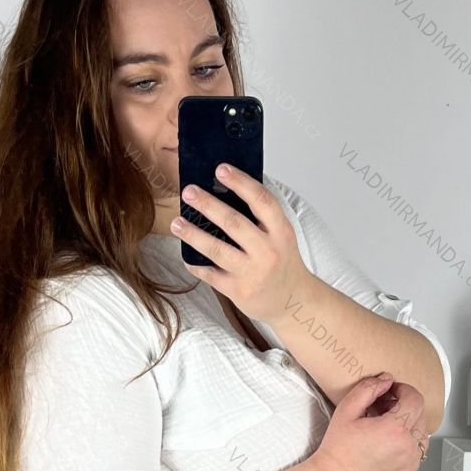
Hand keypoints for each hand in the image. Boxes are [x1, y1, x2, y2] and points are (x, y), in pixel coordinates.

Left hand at [171, 164, 311, 323]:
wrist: (293, 302)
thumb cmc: (283, 264)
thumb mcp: (282, 236)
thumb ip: (262, 217)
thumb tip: (228, 189)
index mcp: (281, 232)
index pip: (261, 201)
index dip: (241, 182)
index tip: (221, 169)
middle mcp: (267, 251)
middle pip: (233, 223)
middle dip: (208, 205)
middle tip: (188, 192)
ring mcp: (252, 273)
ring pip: (217, 250)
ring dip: (193, 234)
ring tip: (176, 223)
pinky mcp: (238, 291)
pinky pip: (211, 275)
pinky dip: (196, 264)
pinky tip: (186, 255)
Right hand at [309, 372, 429, 470]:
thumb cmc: (338, 448)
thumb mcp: (347, 410)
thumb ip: (368, 389)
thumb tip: (386, 380)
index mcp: (394, 429)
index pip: (415, 400)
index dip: (405, 390)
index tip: (393, 391)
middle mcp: (406, 447)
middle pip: (420, 415)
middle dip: (405, 406)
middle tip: (385, 408)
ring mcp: (409, 463)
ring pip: (422, 434)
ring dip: (410, 425)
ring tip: (388, 427)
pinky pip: (417, 452)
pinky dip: (408, 443)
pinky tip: (389, 443)